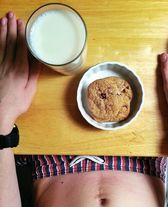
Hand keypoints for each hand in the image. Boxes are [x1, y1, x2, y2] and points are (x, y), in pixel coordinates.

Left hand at [0, 12, 39, 134]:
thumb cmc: (16, 103)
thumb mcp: (30, 90)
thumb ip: (33, 73)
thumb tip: (37, 59)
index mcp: (19, 70)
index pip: (20, 48)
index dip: (20, 34)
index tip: (21, 23)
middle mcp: (7, 65)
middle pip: (9, 43)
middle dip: (10, 28)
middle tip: (11, 15)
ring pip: (0, 45)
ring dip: (1, 31)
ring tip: (3, 19)